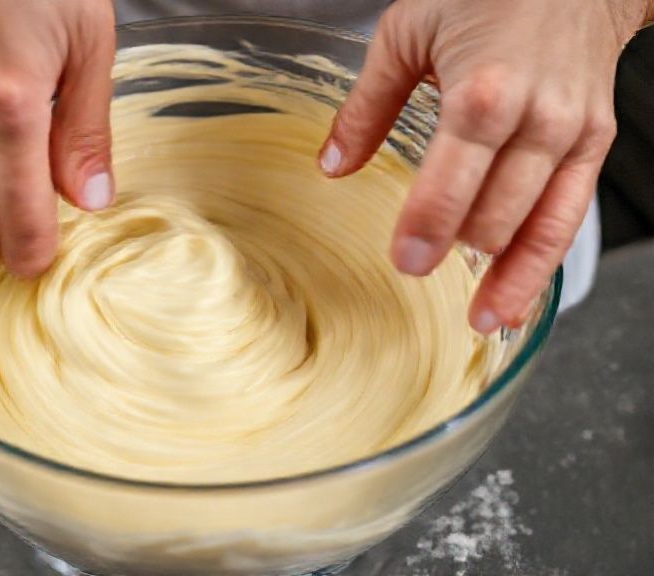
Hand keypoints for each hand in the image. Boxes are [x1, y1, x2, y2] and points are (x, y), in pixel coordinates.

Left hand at [320, 0, 652, 332]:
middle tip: (418, 277)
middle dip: (458, 252)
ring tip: (483, 320)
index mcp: (485, 90)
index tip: (404, 262)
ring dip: (512, 279)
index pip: (452, 179)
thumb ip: (368, 105)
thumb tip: (333, 164)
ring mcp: (572, 134)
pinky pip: (573, 215)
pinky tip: (523, 292)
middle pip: (498, 211)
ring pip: (544, 225)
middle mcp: (537, 118)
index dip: (427, 227)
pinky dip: (547, 260)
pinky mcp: (594, 144)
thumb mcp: (408, 32)